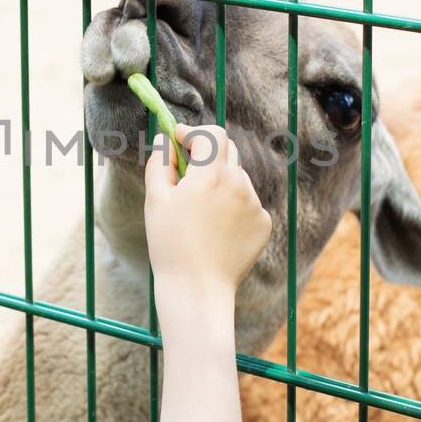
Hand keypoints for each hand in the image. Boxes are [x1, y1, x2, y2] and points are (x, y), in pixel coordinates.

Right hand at [143, 124, 270, 300]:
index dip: (194, 133)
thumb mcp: (156, 199)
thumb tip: (164, 140)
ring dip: (221, 183)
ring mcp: (255, 205)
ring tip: (201, 213)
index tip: (179, 141)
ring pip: (238, 179)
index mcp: (212, 174)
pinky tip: (217, 230)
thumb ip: (160, 162)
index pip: (213, 133)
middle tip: (187, 175)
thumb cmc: (170, 244)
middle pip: (228, 152)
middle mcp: (239, 184)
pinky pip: (248, 204)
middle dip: (207, 156)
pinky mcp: (264, 224)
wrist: (198, 288)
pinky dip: (233, 207)